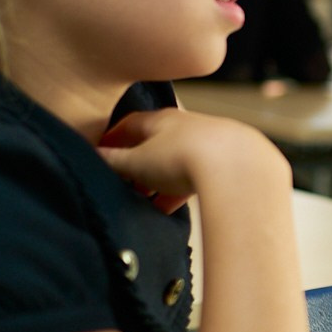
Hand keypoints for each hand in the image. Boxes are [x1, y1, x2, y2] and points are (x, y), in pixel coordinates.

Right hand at [97, 107, 287, 213]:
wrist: (237, 168)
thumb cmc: (186, 156)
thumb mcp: (139, 162)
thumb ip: (115, 161)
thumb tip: (93, 156)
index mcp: (164, 119)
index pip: (132, 123)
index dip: (114, 138)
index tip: (102, 152)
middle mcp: (188, 127)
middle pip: (156, 144)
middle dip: (139, 164)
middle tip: (123, 183)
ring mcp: (210, 146)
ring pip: (178, 164)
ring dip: (159, 182)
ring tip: (144, 202)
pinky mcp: (227, 167)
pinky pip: (198, 180)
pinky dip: (180, 194)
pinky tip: (170, 212)